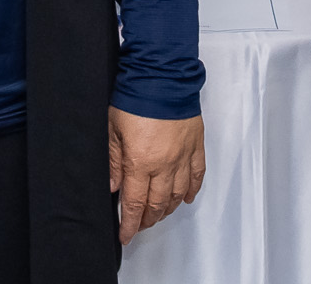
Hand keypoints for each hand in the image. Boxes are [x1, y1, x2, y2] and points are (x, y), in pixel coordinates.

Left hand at [108, 108, 204, 244]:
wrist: (162, 75)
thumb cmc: (135, 97)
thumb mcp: (113, 129)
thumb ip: (114, 161)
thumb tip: (113, 187)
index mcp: (140, 162)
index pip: (134, 203)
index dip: (129, 223)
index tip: (126, 235)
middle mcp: (164, 164)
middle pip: (157, 203)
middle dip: (147, 219)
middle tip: (140, 225)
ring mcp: (183, 156)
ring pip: (178, 194)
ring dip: (168, 209)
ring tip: (159, 214)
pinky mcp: (196, 145)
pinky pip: (197, 175)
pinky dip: (193, 190)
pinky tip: (187, 198)